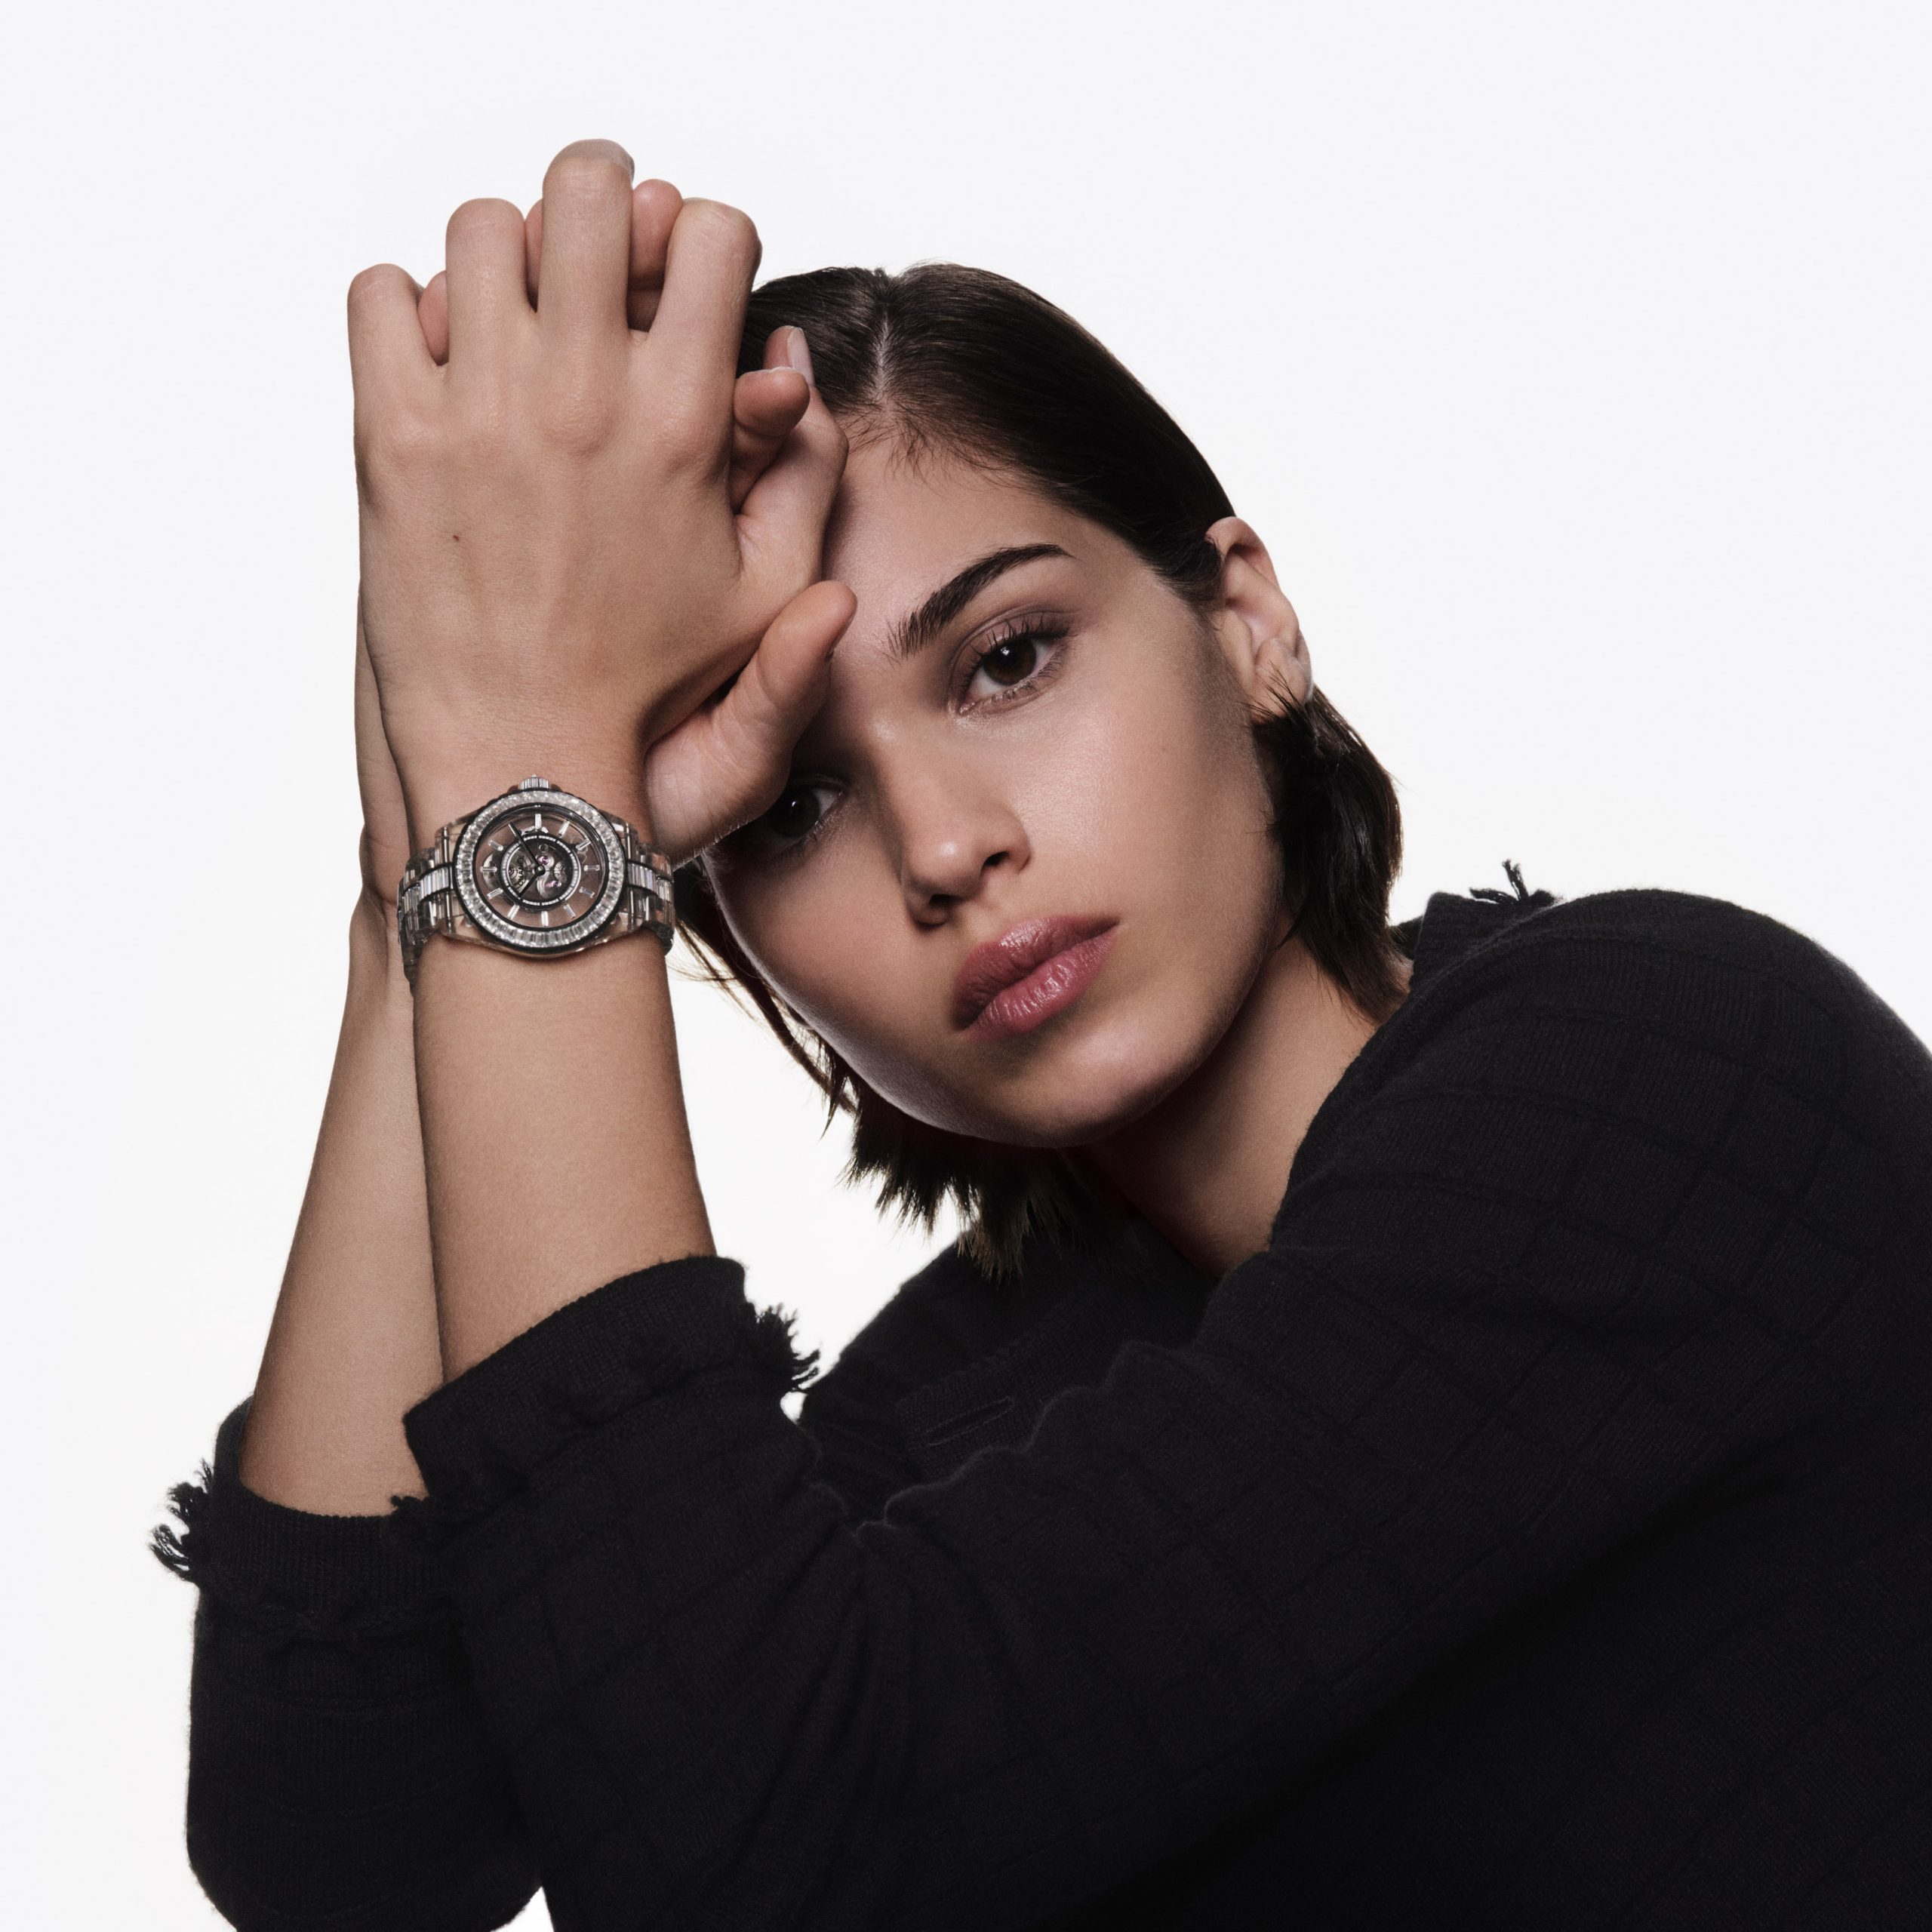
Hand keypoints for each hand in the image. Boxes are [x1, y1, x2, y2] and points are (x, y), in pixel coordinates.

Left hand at [347, 139, 849, 848]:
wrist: (521, 771)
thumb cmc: (650, 699)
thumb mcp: (763, 604)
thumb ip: (806, 486)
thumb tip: (793, 374)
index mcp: (684, 424)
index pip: (711, 234)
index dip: (708, 236)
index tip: (687, 276)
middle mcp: (582, 395)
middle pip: (592, 189)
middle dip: (607, 200)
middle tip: (603, 252)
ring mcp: (479, 410)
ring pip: (482, 226)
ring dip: (506, 251)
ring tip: (519, 311)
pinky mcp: (392, 440)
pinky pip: (383, 296)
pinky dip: (408, 306)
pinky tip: (442, 360)